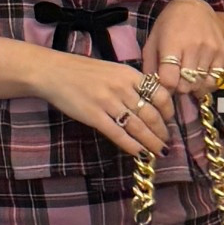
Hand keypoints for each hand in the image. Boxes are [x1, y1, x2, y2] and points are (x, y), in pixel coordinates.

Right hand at [30, 51, 175, 156]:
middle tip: (167, 143)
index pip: (160, 94)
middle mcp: (122, 88)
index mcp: (129, 75)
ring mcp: (108, 103)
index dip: (168, 111)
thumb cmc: (82, 71)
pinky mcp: (94, 116)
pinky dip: (132, 146)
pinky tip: (140, 154)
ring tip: (159, 152)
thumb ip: (130, 84)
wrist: (53, 72)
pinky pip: (118, 134)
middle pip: (151, 114)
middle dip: (162, 132)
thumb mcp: (112, 70)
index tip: (170, 121)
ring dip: (152, 142)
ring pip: (138, 127)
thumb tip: (148, 102)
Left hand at [142, 0, 223, 99]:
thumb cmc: (169, 25)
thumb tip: (152, 88)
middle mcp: (193, 48)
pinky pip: (215, 80)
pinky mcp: (222, 52)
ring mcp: (210, 50)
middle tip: (177, 81)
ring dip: (192, 86)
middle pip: (186, 85)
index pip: (170, 80)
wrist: (194, 7)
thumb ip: (150, 66)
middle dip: (179, 88)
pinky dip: (206, 84)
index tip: (165, 84)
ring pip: (201, 84)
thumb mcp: (153, 41)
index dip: (166, 87)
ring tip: (187, 79)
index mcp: (172, 45)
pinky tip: (199, 78)